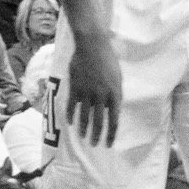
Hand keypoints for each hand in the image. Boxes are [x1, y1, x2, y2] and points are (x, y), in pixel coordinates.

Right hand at [66, 28, 122, 145]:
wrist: (93, 44)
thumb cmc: (108, 60)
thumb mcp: (118, 77)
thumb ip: (115, 95)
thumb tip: (110, 111)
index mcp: (115, 94)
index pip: (114, 120)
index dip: (111, 134)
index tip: (108, 144)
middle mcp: (101, 96)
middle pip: (98, 122)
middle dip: (96, 135)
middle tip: (94, 144)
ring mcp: (87, 91)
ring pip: (84, 116)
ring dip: (83, 129)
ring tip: (82, 136)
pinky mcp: (75, 86)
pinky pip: (72, 105)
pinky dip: (71, 115)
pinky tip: (70, 122)